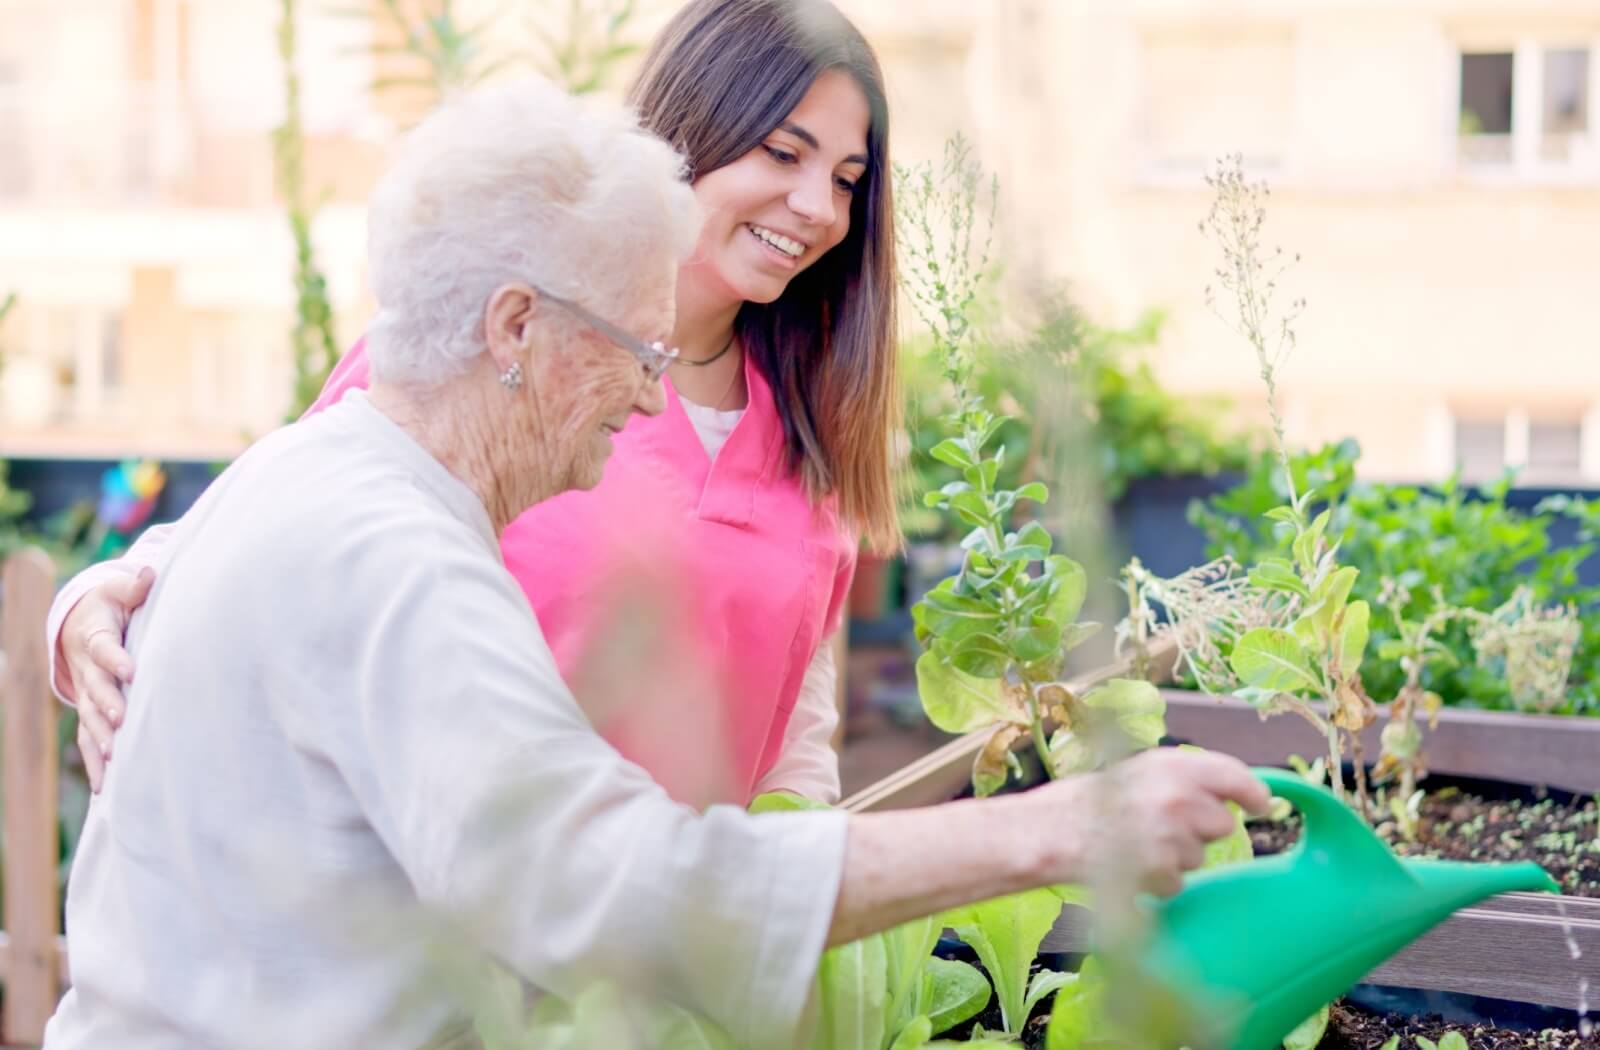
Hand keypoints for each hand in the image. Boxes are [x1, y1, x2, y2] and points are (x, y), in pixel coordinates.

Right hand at [58, 568, 155, 791]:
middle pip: (95, 688)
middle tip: (121, 720)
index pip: (104, 648)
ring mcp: (85, 693)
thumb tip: (148, 573)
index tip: (131, 671)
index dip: (116, 659)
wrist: (79, 625)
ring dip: (100, 737)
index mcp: (93, 636)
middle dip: (107, 704)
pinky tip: (106, 787)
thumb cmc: (111, 605)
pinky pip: (88, 739)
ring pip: (89, 718)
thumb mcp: (118, 591)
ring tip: (113, 755)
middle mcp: (85, 669)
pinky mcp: (89, 712)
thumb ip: (134, 587)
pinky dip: (95, 762)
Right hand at [1037, 747, 1270, 896]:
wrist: (1049, 831)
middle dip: (1199, 830)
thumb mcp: (1137, 771)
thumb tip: (1233, 793)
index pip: (1235, 776)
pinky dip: (1158, 880)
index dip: (1253, 793)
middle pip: (1221, 825)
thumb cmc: (1088, 801)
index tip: (1261, 805)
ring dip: (1175, 857)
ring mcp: (1171, 835)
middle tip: (1158, 826)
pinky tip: (1130, 864)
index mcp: (1173, 764)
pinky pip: (1178, 881)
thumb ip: (1184, 778)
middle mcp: (1178, 796)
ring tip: (1135, 844)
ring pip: (1199, 856)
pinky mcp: (1161, 869)